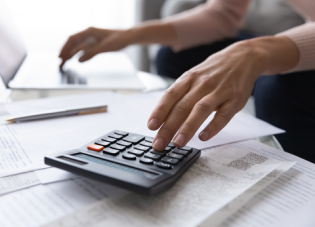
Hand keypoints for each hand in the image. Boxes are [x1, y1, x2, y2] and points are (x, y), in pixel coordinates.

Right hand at [59, 27, 128, 67]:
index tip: (60, 57)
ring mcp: (92, 39)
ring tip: (64, 62)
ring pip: (78, 46)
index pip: (72, 39)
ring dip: (71, 54)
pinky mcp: (96, 44)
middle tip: (60, 62)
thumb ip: (91, 53)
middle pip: (73, 43)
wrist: (129, 38)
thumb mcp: (104, 47)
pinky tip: (75, 60)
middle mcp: (89, 34)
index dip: (65, 48)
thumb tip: (79, 59)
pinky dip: (79, 54)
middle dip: (65, 52)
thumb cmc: (119, 39)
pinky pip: (84, 49)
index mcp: (89, 32)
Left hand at [148, 40, 269, 150]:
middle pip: (182, 106)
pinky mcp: (236, 99)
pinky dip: (214, 126)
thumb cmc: (213, 71)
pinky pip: (224, 114)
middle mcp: (202, 84)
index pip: (170, 95)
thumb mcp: (194, 76)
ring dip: (187, 127)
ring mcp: (220, 91)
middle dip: (168, 127)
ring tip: (177, 143)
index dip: (159, 111)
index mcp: (189, 78)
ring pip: (201, 109)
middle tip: (159, 144)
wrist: (244, 56)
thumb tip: (163, 117)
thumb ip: (181, 94)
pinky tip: (204, 137)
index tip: (151, 127)